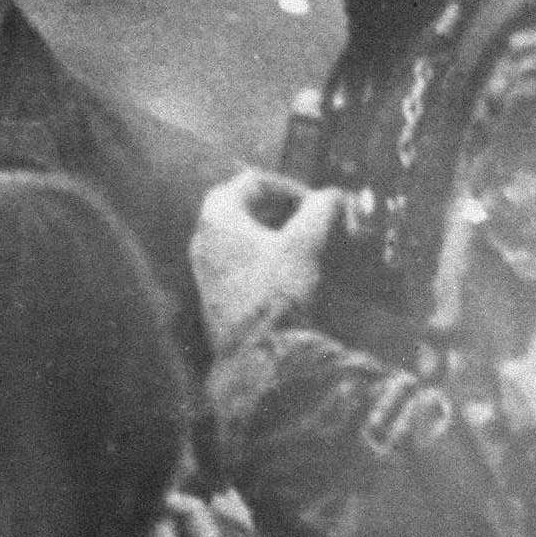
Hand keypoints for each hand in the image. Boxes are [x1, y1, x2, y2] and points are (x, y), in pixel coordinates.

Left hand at [189, 169, 340, 351]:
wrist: (257, 355)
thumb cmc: (275, 293)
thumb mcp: (304, 244)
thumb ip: (319, 211)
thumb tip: (333, 195)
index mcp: (217, 217)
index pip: (252, 181)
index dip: (289, 186)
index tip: (315, 201)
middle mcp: (203, 238)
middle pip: (241, 204)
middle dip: (278, 206)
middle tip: (308, 216)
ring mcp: (204, 266)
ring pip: (239, 233)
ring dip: (271, 230)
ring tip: (303, 241)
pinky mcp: (214, 291)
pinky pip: (237, 259)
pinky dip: (262, 253)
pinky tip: (287, 268)